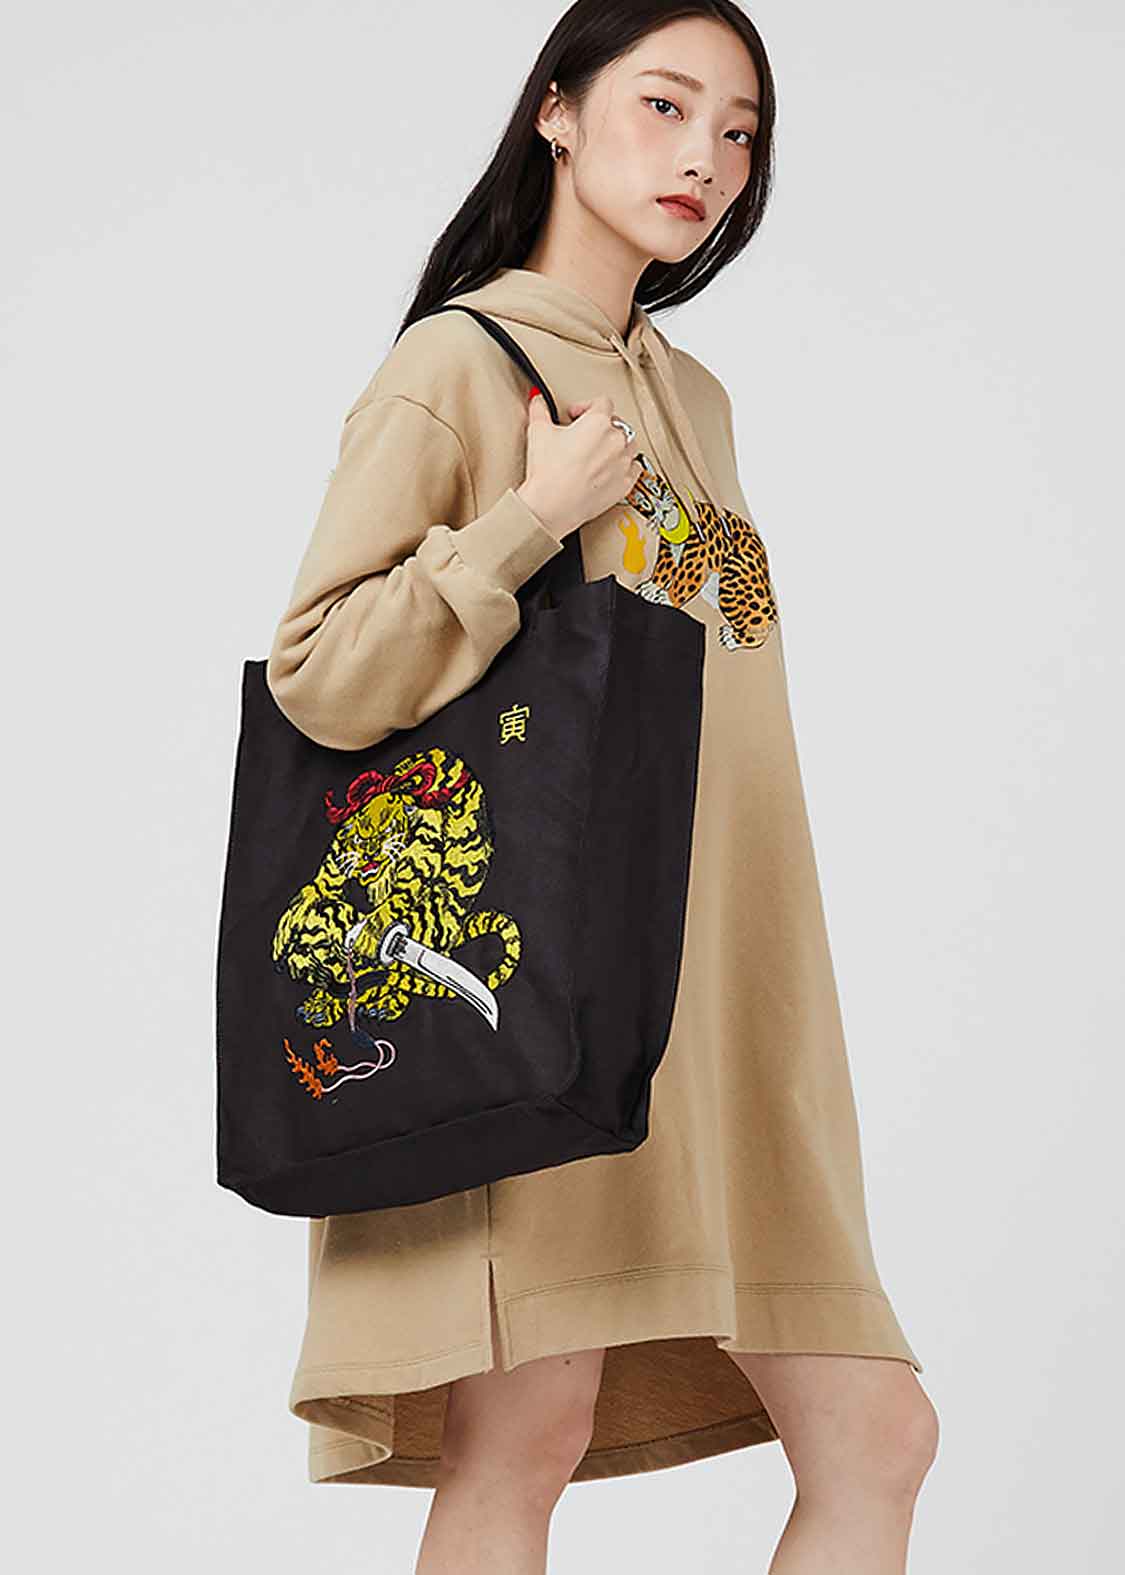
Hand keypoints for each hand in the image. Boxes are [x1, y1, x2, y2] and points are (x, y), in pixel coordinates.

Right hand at [517, 391, 642, 538]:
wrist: (553, 505)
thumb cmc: (549, 473)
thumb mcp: (538, 432)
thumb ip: (540, 410)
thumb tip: (538, 401)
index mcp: (598, 422)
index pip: (602, 403)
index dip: (587, 406)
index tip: (576, 415)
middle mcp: (616, 440)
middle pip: (617, 423)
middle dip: (601, 426)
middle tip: (584, 435)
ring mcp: (623, 463)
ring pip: (630, 444)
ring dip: (617, 444)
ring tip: (599, 450)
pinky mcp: (625, 484)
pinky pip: (634, 468)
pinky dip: (625, 465)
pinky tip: (612, 467)